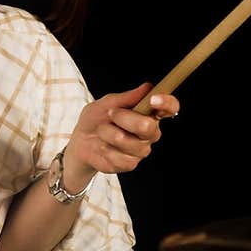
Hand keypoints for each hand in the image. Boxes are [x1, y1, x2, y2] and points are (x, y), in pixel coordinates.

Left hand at [61, 83, 179, 192]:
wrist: (80, 142)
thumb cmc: (96, 120)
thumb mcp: (106, 103)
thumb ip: (126, 97)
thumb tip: (147, 87)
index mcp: (148, 114)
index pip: (170, 108)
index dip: (167, 103)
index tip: (153, 99)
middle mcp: (149, 132)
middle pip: (149, 127)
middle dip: (125, 119)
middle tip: (111, 114)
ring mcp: (141, 149)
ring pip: (131, 143)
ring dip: (109, 134)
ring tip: (101, 131)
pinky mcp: (130, 164)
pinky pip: (121, 158)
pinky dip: (106, 149)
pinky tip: (102, 146)